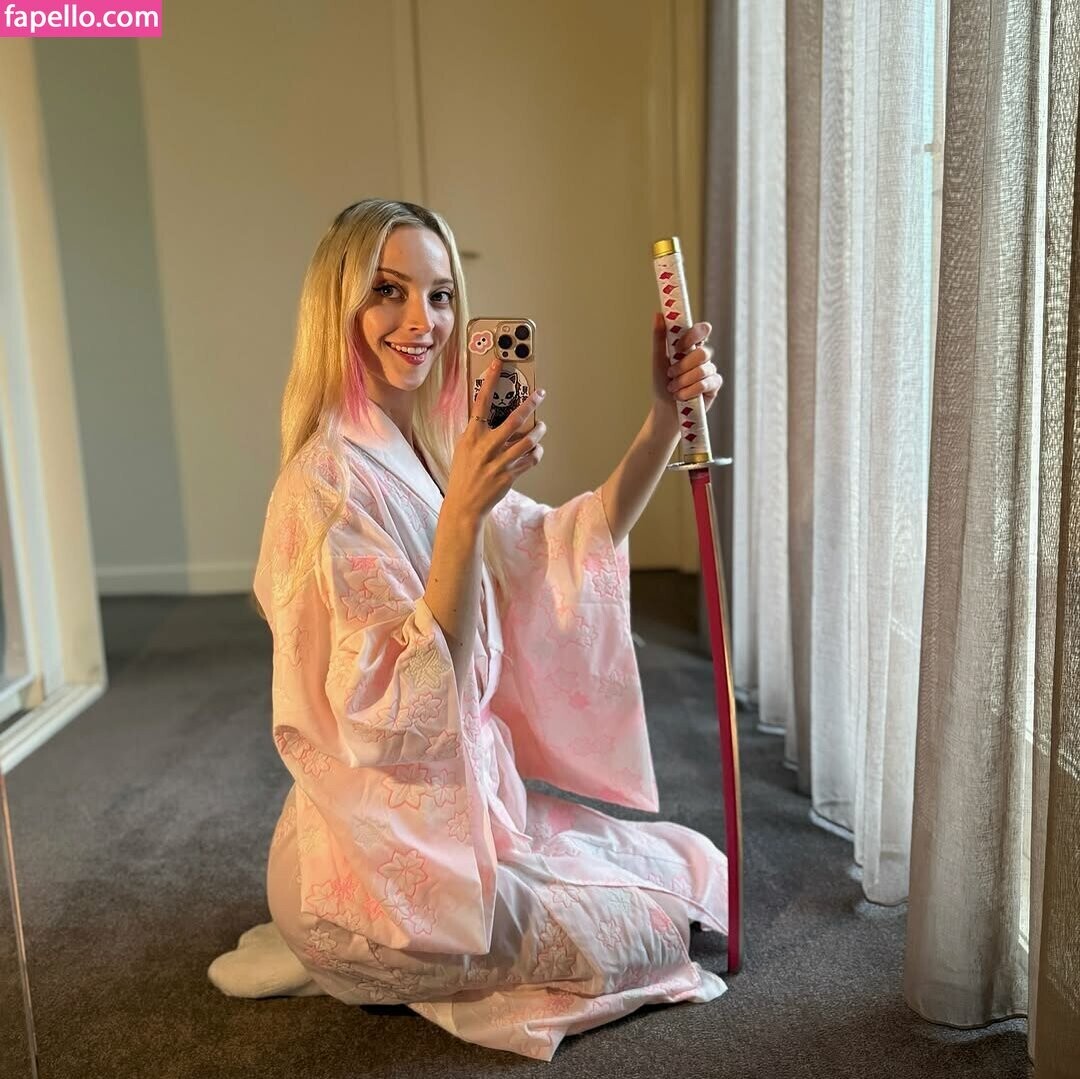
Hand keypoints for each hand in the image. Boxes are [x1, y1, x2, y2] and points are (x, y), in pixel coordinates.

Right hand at [444, 359, 546, 519]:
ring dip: (539, 431)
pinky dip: (537, 453)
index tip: (498, 363)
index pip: (481, 402)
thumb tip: (492, 417)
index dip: (490, 380)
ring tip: (541, 426)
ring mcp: (499, 462)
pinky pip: (531, 460)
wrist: (464, 504)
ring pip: (528, 440)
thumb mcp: (463, 448)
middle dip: (530, 403)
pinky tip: (536, 450)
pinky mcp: (510, 475)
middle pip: (514, 419)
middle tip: (539, 394)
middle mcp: (486, 446)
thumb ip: (477, 433)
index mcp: (472, 436)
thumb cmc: (464, 474)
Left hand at [650, 312, 721, 416]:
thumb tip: (658, 314)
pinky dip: (689, 391)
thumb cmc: (662, 384)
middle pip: (702, 352)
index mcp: (691, 345)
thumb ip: (659, 338)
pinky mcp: (714, 386)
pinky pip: (705, 384)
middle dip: (683, 366)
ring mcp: (710, 370)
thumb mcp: (657, 360)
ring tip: (673, 388)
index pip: (702, 330)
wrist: (665, 410)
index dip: (693, 336)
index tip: (678, 347)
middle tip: (670, 374)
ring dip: (683, 381)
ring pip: (702, 370)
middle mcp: (702, 356)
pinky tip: (681, 396)